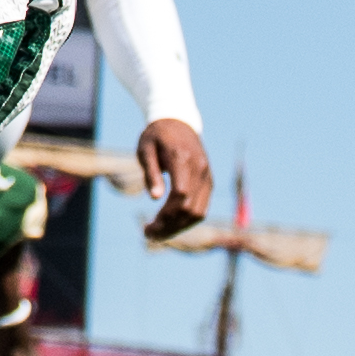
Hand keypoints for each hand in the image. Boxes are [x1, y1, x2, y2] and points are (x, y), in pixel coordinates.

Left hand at [131, 116, 213, 240]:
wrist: (178, 121)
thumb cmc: (156, 135)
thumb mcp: (146, 149)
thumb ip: (151, 172)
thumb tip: (154, 198)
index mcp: (183, 158)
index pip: (180, 194)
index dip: (165, 214)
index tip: (148, 226)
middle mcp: (200, 168)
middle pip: (189, 208)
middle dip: (169, 226)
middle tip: (148, 234)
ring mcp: (207, 176)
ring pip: (198, 212)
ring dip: (179, 227)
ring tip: (158, 234)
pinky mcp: (209, 181)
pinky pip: (202, 208)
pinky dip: (187, 221)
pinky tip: (170, 225)